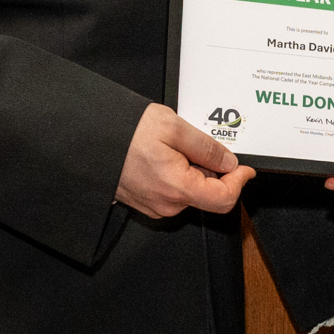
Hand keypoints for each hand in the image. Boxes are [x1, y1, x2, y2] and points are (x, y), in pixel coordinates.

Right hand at [118, 103, 252, 217]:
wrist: (88, 139)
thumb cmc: (124, 133)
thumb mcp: (173, 128)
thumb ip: (206, 147)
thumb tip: (228, 161)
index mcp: (177, 188)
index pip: (224, 199)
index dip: (239, 182)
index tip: (245, 168)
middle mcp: (166, 204)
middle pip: (208, 194)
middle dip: (213, 171)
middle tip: (198, 144)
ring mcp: (155, 206)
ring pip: (191, 192)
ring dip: (193, 171)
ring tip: (173, 146)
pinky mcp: (146, 202)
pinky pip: (173, 192)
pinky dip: (178, 175)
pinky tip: (163, 155)